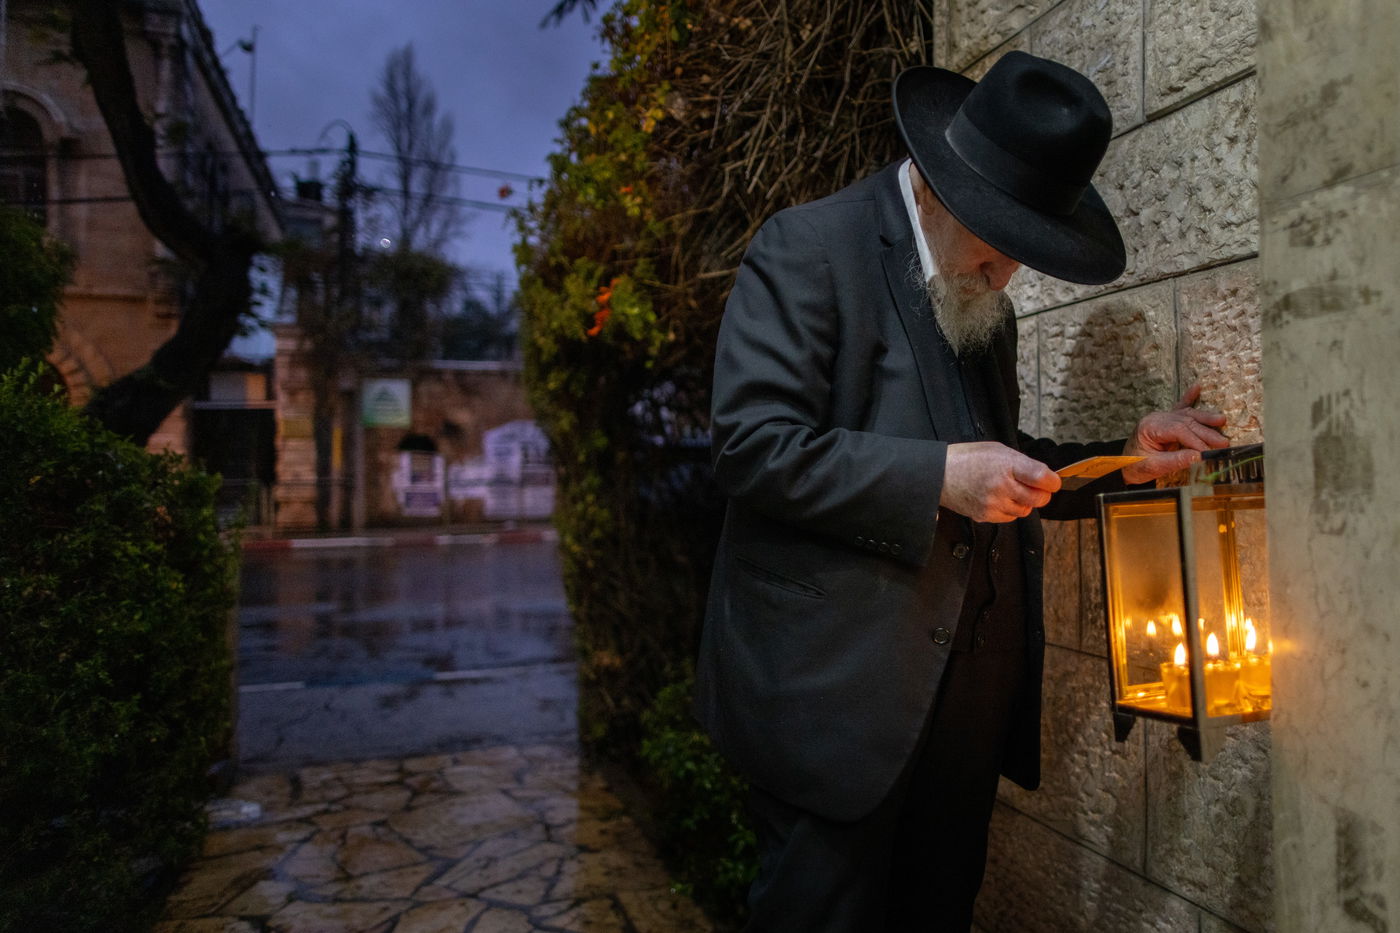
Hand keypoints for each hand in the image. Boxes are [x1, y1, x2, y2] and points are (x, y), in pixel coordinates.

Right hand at [941, 441, 1060, 521]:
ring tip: (1009, 491)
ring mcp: (994, 503)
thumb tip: (1043, 476)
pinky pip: (1009, 518)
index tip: (1052, 481)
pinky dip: (1009, 510)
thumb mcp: (997, 450)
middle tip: (1034, 487)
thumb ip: (1022, 462)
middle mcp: (1002, 486)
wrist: (939, 475)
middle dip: (1041, 494)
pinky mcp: (986, 516)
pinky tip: (998, 498)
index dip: (1053, 481)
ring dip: (1023, 502)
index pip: (1043, 478)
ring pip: (1025, 511)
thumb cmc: (967, 458)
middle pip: (1039, 499)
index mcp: (1007, 464)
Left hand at [1121, 384, 1230, 483]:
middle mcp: (1156, 418)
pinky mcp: (1165, 420)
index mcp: (1150, 428)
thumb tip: (1198, 456)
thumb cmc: (1135, 466)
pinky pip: (1179, 407)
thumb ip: (1175, 461)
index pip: (1178, 431)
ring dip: (1205, 418)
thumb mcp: (1154, 467)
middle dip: (1206, 432)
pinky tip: (1197, 388)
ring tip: (1222, 421)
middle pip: (1185, 422)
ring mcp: (1161, 417)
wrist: (1123, 466)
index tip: (1209, 451)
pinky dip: (1189, 398)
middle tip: (1223, 442)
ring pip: (1186, 415)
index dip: (1196, 441)